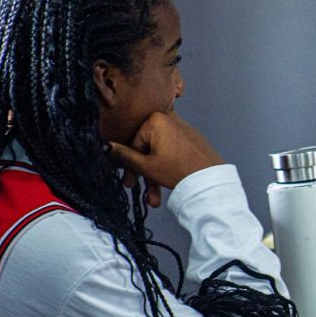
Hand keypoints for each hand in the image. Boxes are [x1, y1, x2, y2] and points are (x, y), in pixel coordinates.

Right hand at [107, 111, 223, 207]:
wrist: (210, 181)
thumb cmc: (180, 171)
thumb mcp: (146, 166)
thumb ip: (123, 156)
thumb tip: (105, 146)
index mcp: (157, 119)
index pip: (134, 142)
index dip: (129, 164)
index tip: (128, 180)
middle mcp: (170, 119)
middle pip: (147, 148)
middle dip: (143, 172)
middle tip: (137, 188)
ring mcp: (182, 128)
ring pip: (159, 153)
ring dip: (154, 175)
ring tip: (154, 197)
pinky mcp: (191, 139)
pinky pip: (172, 152)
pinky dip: (166, 168)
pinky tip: (165, 185)